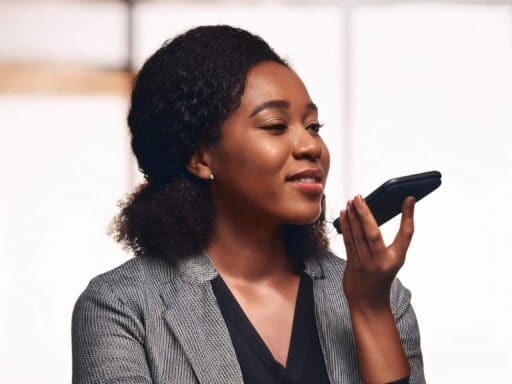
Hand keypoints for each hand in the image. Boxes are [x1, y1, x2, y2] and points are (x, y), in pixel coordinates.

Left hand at [340, 195, 415, 311]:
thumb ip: (399, 236)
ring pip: (357, 235)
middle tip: (359, 197)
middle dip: (364, 213)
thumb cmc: (383, 276)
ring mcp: (364, 263)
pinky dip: (346, 226)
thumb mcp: (396, 258)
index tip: (409, 199)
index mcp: (395, 259)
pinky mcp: (351, 263)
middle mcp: (380, 261)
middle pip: (372, 232)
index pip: (405, 234)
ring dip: (352, 217)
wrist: (369, 302)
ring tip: (350, 202)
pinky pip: (348, 241)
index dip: (408, 216)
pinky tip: (344, 214)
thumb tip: (397, 211)